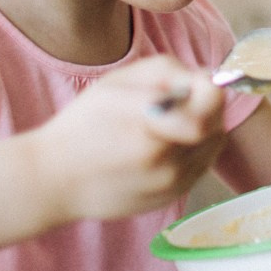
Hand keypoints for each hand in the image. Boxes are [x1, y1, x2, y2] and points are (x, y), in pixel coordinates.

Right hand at [29, 56, 226, 223]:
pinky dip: (193, 150)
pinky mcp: (173, 198)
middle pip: (216, 123)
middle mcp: (166, 161)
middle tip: (176, 102)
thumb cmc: (82, 125)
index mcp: (150, 128)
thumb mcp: (116, 82)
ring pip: (213, 145)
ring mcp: (172, 185)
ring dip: (202, 129)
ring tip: (169, 124)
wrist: (54, 181)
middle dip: (203, 107)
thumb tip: (204, 78)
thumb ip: (165, 73)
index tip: (190, 83)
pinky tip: (166, 145)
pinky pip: (202, 165)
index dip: (205, 87)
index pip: (211, 101)